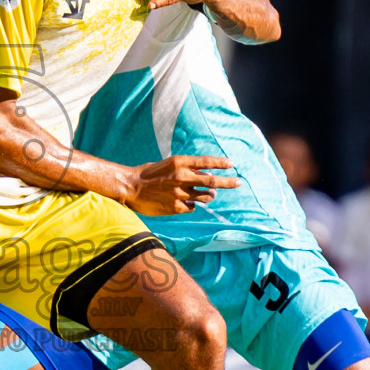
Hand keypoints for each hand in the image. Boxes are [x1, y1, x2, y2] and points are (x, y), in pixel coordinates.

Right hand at [124, 155, 239, 215]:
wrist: (130, 187)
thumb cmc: (149, 174)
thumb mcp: (168, 164)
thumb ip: (186, 168)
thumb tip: (205, 173)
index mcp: (179, 162)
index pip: (206, 162)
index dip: (221, 163)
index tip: (232, 164)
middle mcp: (181, 177)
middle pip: (212, 181)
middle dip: (228, 182)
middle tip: (238, 182)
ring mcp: (179, 193)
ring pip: (205, 196)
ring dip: (210, 194)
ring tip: (210, 194)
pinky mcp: (176, 207)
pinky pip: (192, 207)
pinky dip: (192, 204)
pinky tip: (185, 202)